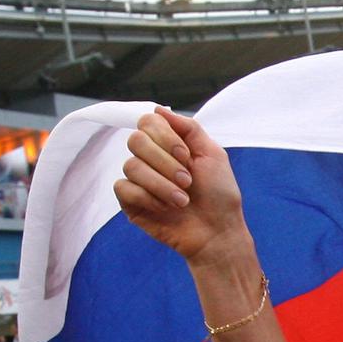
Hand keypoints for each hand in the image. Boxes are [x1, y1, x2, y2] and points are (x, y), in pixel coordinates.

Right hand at [112, 107, 251, 264]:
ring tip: (183, 201)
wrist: (218, 232)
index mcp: (169, 145)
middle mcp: (150, 159)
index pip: (147, 122)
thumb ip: (189, 128)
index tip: (187, 157)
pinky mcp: (130, 201)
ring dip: (162, 184)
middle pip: (136, 140)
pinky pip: (123, 187)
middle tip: (188, 181)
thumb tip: (158, 109)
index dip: (165, 137)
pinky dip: (148, 197)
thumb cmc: (219, 195)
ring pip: (131, 166)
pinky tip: (165, 208)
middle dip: (165, 162)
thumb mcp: (213, 155)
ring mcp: (139, 180)